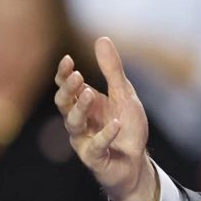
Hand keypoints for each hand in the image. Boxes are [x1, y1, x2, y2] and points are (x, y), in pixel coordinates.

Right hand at [54, 37, 158, 200]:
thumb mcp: (123, 94)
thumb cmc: (127, 126)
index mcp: (84, 104)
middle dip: (68, 90)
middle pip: (64, 103)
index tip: (68, 60)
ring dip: (80, 108)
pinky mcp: (95, 158)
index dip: (64, 75)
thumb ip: (112, 70)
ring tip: (90, 93)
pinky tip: (116, 124)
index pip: (67, 87)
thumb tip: (101, 39)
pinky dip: (106, 135)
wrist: (136, 161)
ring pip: (73, 123)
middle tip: (77, 76)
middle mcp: (79, 121)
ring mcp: (84, 140)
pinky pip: (97, 146)